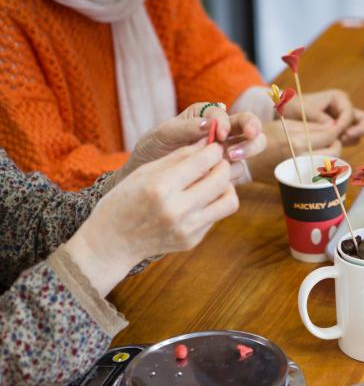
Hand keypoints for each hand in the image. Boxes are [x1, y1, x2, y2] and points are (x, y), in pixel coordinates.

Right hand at [65, 141, 238, 295]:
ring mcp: (187, 229)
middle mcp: (177, 210)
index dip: (214, 150)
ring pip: (229, 201)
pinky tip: (197, 200)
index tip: (213, 147)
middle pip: (222, 180)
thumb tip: (207, 143)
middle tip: (217, 162)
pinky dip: (212, 204)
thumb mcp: (144, 172)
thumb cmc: (124, 200)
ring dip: (226, 187)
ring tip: (213, 182)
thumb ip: (178, 157)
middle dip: (224, 165)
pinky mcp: (192, 241)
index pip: (203, 161)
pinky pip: (216, 217)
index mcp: (160, 187)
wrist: (112, 243)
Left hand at [116, 103, 265, 183]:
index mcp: (204, 116)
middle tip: (250, 135)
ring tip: (231, 157)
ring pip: (251, 145)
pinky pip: (238, 170)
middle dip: (252, 127)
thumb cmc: (152, 150)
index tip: (220, 134)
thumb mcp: (162, 135)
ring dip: (247, 150)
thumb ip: (185, 127)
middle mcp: (220, 131)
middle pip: (247, 124)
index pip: (222, 113)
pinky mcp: (225, 172)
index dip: (225, 122)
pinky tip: (223, 177)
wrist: (147, 177)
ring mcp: (226, 151)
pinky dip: (235, 171)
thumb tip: (210, 124)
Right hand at [245, 118, 342, 183]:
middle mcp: (301, 159)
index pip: (329, 134)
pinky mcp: (301, 181)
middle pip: (335, 151)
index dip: (336, 129)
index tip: (336, 125)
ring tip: (325, 147)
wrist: (248, 161)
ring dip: (332, 154)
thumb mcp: (285, 124)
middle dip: (336, 142)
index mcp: (297, 142)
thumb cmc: (264, 138)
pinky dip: (324, 165)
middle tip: (331, 137)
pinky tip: (318, 159)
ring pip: (331, 164)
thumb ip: (309, 125)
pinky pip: (321, 172)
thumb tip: (331, 125)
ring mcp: (302, 172)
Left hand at [284, 89, 363, 144]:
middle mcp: (345, 109)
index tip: (334, 133)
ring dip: (350, 139)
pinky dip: (344, 144)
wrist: (284, 114)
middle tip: (345, 138)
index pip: (349, 113)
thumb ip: (318, 117)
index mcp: (339, 98)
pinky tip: (331, 147)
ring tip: (335, 143)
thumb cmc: (292, 108)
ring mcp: (344, 121)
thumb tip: (333, 126)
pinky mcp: (340, 132)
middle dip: (359, 131)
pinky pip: (350, 139)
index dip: (344, 124)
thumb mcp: (302, 110)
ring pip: (359, 132)